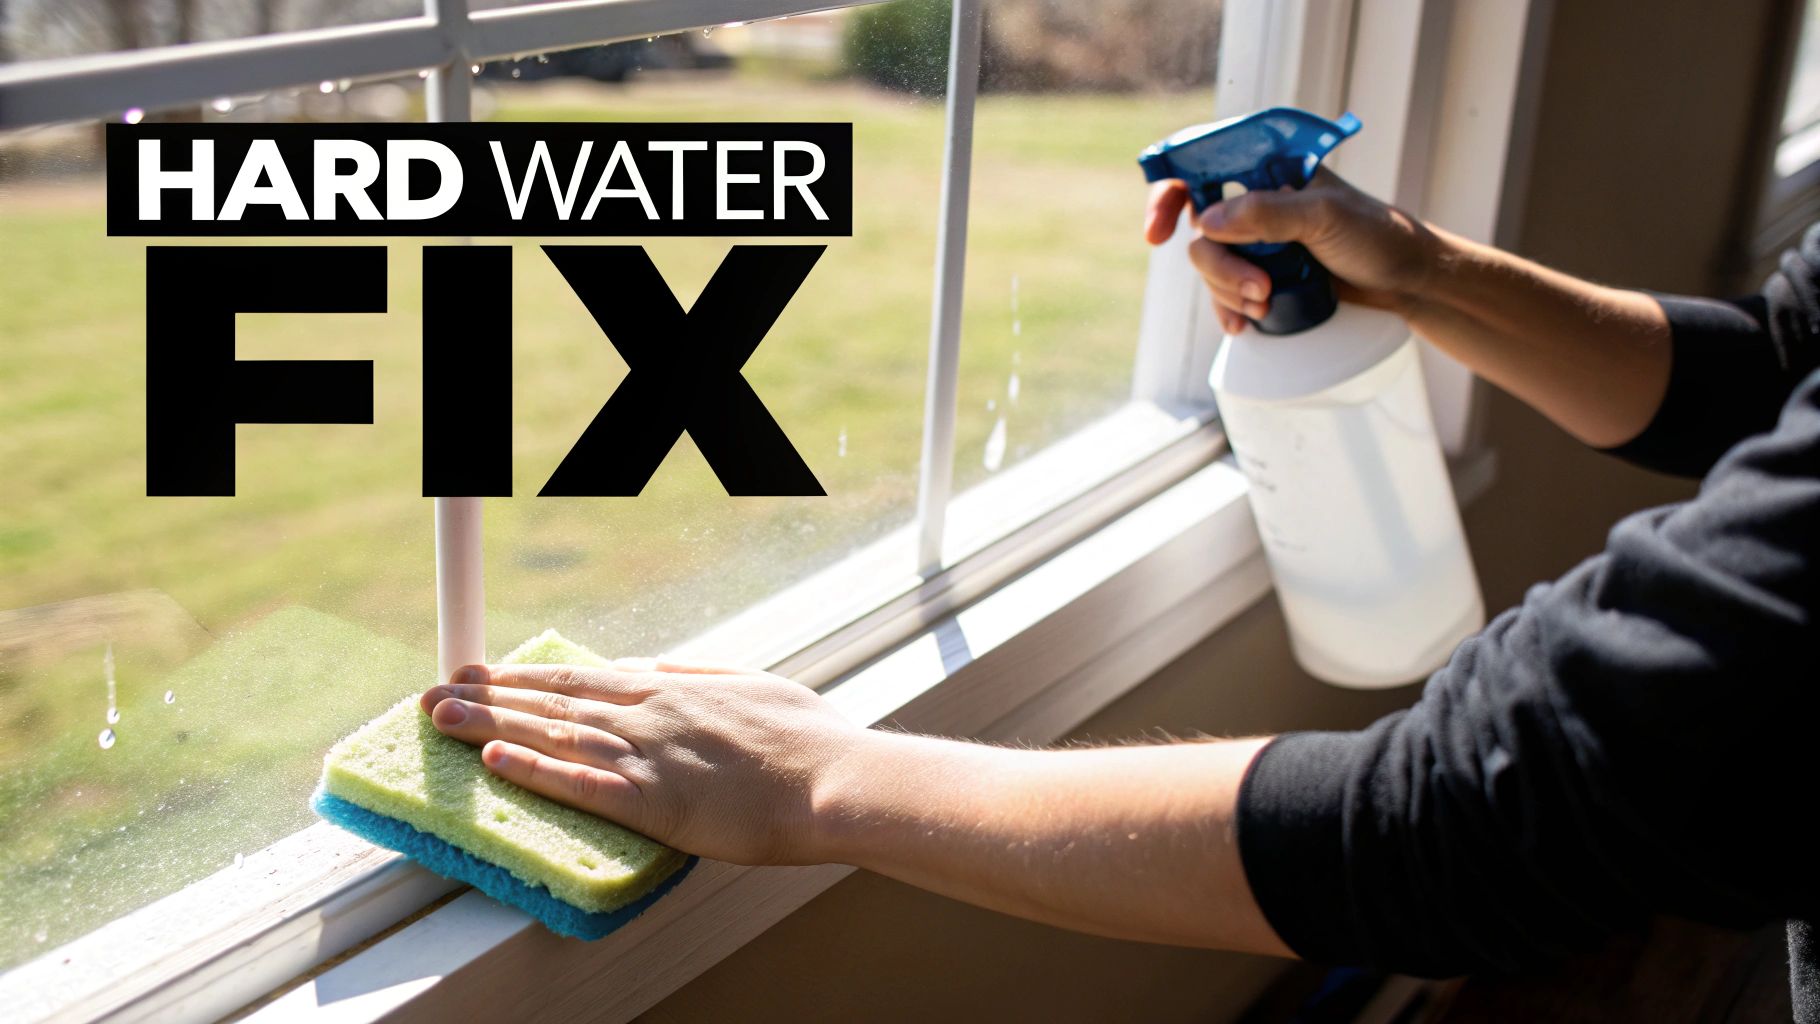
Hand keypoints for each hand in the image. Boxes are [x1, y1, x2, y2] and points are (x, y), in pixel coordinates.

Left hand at [420, 658, 865, 865]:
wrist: (835, 779)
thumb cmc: (805, 738)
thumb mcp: (751, 685)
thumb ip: (697, 674)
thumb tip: (654, 663)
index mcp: (670, 689)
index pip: (579, 678)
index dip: (523, 676)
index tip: (481, 672)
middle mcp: (649, 714)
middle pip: (552, 702)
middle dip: (487, 697)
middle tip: (431, 693)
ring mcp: (649, 755)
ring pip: (554, 735)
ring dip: (491, 727)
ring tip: (439, 720)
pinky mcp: (656, 801)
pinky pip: (584, 784)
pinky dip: (536, 770)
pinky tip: (494, 761)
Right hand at [1143, 168, 1440, 333]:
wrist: (1407, 281)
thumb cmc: (1376, 235)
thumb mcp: (1325, 216)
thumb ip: (1267, 212)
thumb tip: (1207, 221)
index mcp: (1266, 168)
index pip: (1198, 166)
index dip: (1167, 194)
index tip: (1159, 231)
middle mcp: (1254, 201)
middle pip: (1199, 228)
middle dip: (1220, 265)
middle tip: (1259, 287)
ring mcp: (1256, 241)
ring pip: (1209, 265)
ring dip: (1230, 291)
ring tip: (1269, 303)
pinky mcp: (1262, 275)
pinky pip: (1223, 294)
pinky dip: (1229, 310)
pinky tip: (1245, 325)